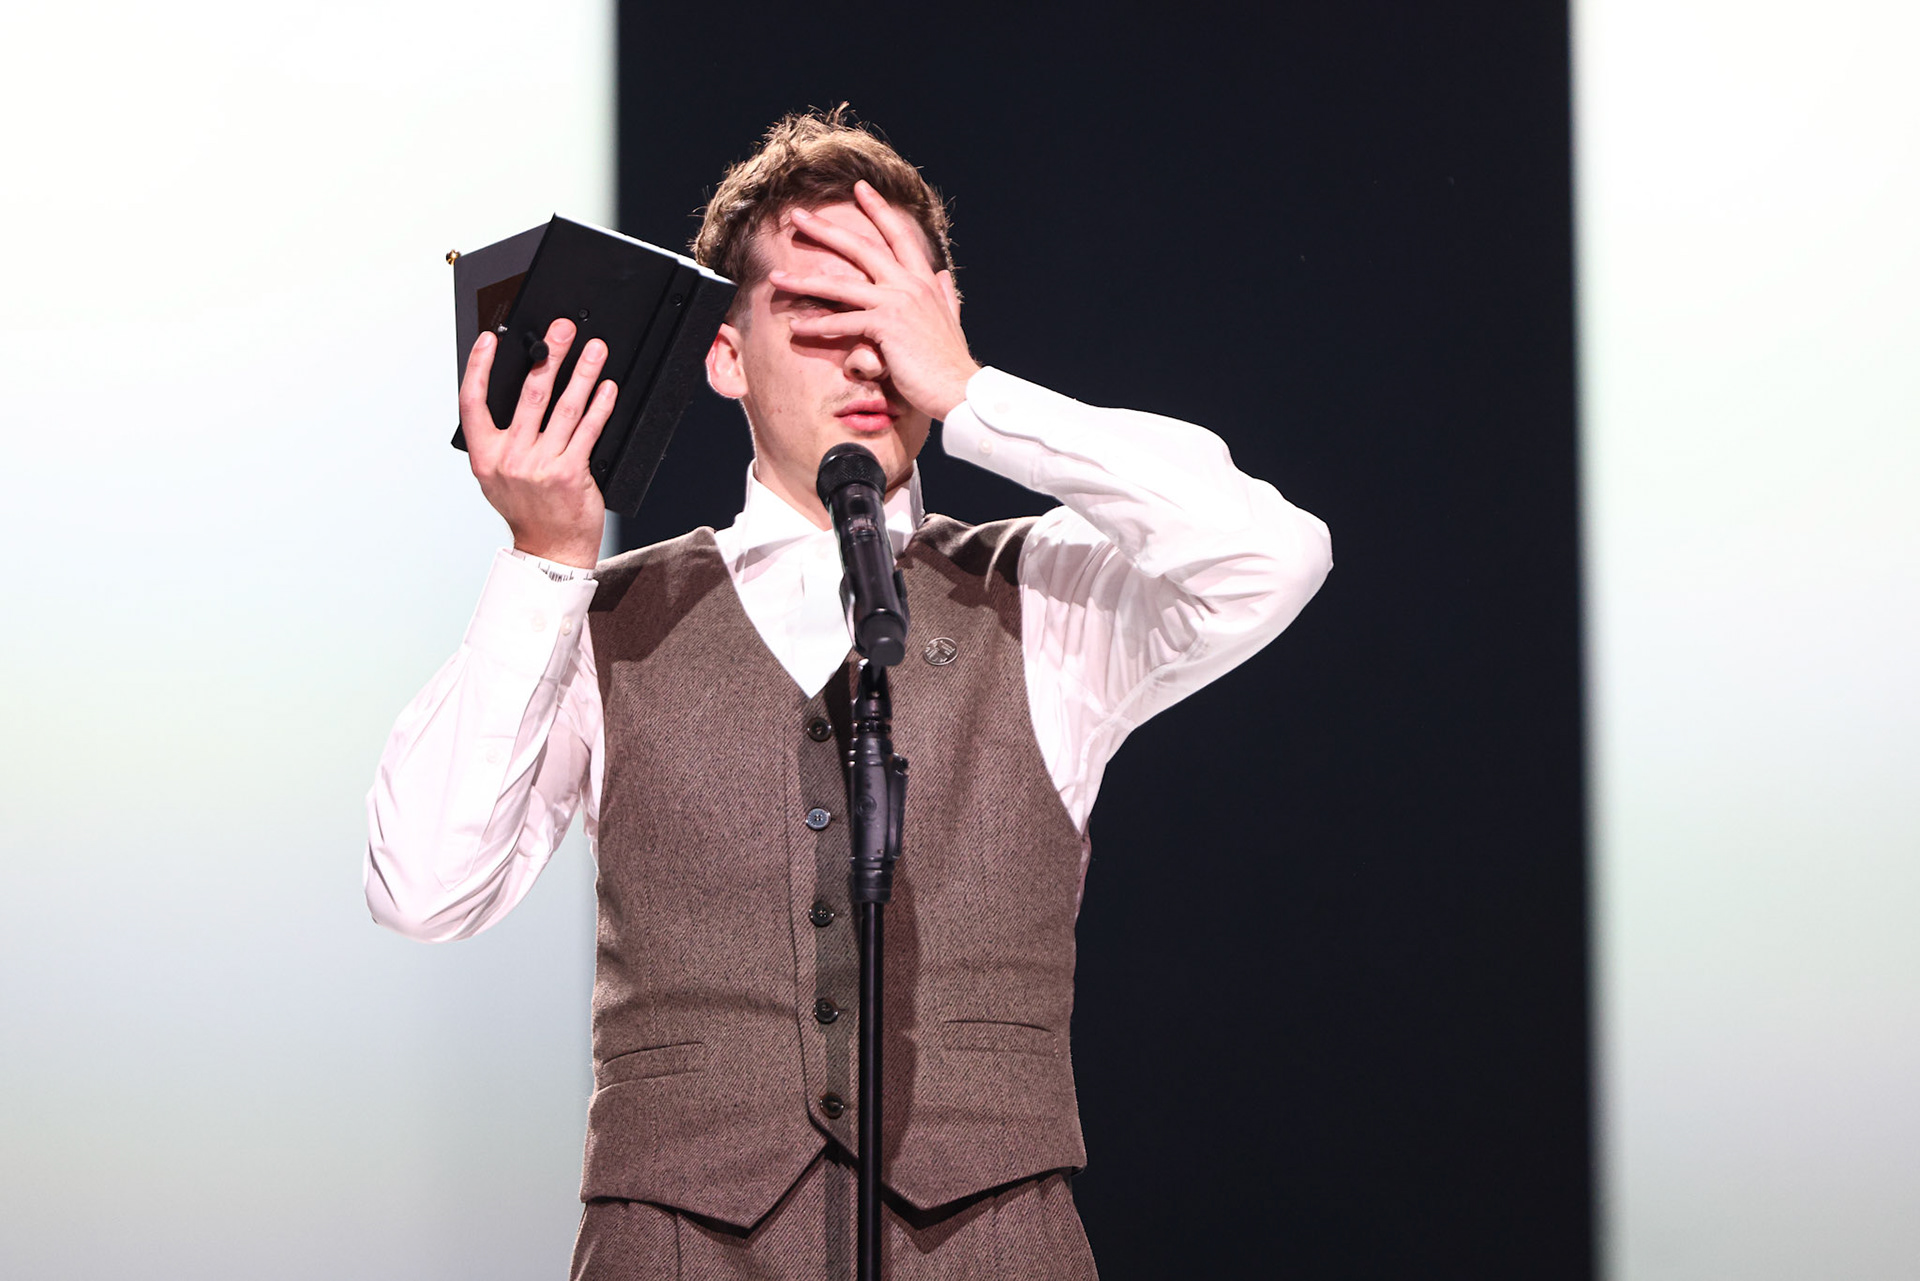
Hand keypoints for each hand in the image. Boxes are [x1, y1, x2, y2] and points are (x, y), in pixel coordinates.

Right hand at [460, 317, 615, 568]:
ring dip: (582, 372)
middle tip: (562, 329)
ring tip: (594, 350)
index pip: (473, 402)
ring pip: (564, 407)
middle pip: (528, 394)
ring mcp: (541, 466)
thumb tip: (511, 392)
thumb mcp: (498, 477)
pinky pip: (589, 430)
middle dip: (548, 354)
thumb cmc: (528, 511)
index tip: (489, 340)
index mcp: (485, 457)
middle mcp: (510, 459)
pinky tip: (607, 387)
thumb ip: (501, 440)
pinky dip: (600, 405)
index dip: (478, 367)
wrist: (550, 550)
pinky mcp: (571, 472)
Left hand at [770, 180, 980, 419]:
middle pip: (861, 248)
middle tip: (797, 215)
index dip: (878, 211)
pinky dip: (818, 326)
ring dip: (805, 281)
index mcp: (924, 281)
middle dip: (826, 230)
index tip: (859, 189)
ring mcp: (897, 303)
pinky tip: (796, 328)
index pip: (897, 236)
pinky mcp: (886, 327)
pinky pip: (844, 322)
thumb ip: (945, 295)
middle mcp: (909, 285)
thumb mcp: (950, 319)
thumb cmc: (951, 361)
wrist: (960, 389)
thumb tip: (943, 276)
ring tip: (776, 278)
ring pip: (842, 285)